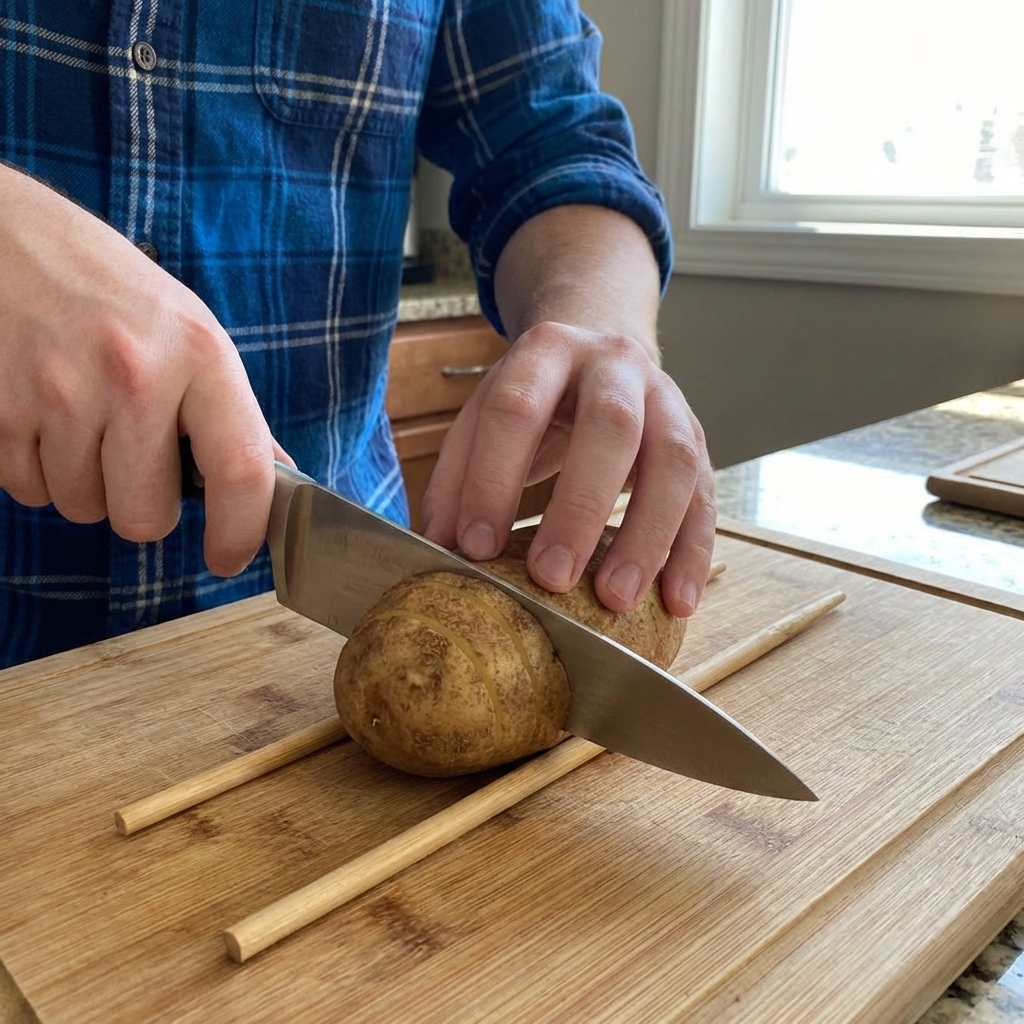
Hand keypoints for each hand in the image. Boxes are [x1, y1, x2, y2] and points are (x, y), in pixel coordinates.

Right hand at [0, 162, 284, 575]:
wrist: (0, 234)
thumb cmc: (105, 285)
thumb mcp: (186, 328)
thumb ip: (226, 408)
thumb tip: (272, 476)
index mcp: (197, 353)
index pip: (240, 469)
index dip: (240, 531)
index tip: (229, 557)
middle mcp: (132, 375)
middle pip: (144, 518)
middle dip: (140, 504)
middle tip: (132, 455)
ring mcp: (58, 394)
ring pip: (82, 509)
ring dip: (85, 483)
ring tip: (81, 418)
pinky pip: (26, 491)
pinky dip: (36, 469)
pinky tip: (41, 415)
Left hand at [421, 321, 715, 617]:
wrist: (599, 355)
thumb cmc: (534, 400)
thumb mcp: (486, 418)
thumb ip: (458, 478)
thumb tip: (442, 551)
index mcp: (548, 351)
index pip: (517, 407)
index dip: (493, 477)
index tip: (476, 547)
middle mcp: (615, 365)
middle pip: (611, 426)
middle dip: (580, 506)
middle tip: (551, 578)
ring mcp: (667, 400)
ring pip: (674, 462)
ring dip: (647, 536)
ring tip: (615, 600)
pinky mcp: (697, 440)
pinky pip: (706, 497)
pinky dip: (692, 553)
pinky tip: (676, 602)